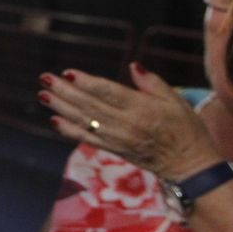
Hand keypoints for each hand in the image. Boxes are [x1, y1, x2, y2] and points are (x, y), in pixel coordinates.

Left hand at [39, 63, 222, 180]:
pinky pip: (88, 139)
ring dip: (61, 108)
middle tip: (44, 78)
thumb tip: (133, 65)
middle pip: (90, 105)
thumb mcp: (176, 101)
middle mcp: (126, 124)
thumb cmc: (186, 129)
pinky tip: (54, 121)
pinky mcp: (115, 150)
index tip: (67, 72)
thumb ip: (151, 83)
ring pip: (84, 121)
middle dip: (64, 91)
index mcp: (141, 109)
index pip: (108, 93)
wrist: (190, 166)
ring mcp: (118, 139)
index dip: (86, 82)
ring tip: (42, 95)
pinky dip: (69, 130)